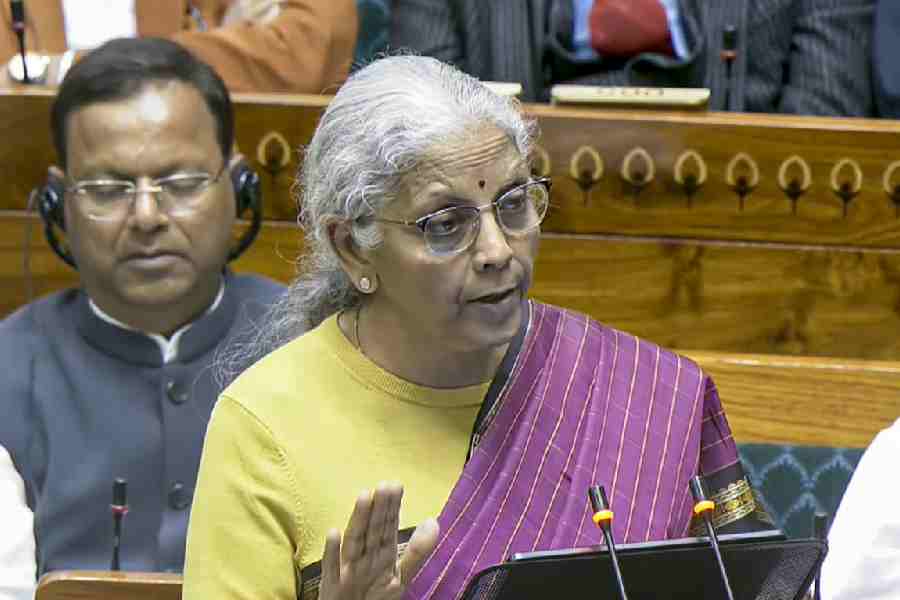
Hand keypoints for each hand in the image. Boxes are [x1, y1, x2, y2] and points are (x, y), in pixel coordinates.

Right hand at [319, 482, 439, 599]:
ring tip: (364, 497)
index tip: (396, 486)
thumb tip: (433, 521)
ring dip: (358, 520)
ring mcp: (347, 571)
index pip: (387, 528)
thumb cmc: (374, 598)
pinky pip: (331, 569)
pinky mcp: (332, 587)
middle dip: (378, 508)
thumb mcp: (400, 577)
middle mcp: (363, 558)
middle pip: (371, 530)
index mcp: (380, 555)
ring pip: (353, 542)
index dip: (392, 508)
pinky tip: (333, 533)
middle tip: (385, 485)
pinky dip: (331, 553)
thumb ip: (416, 551)